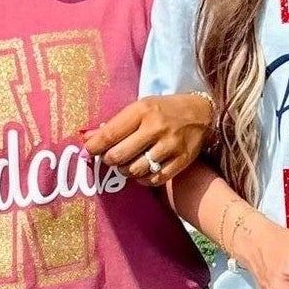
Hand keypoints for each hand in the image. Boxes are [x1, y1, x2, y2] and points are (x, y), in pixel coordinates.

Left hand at [82, 93, 213, 186]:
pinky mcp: (182, 160)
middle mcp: (156, 128)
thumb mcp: (140, 108)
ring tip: (127, 165)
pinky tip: (142, 172)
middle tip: (110, 158)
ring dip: (125, 171)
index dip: (94, 147)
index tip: (88, 151)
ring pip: (135, 170)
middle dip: (109, 160)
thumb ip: (115, 124)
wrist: (203, 113)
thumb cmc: (164, 110)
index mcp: (142, 111)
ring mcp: (170, 145)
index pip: (110, 134)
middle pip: (119, 155)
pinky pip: (154, 179)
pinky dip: (143, 179)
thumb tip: (86, 138)